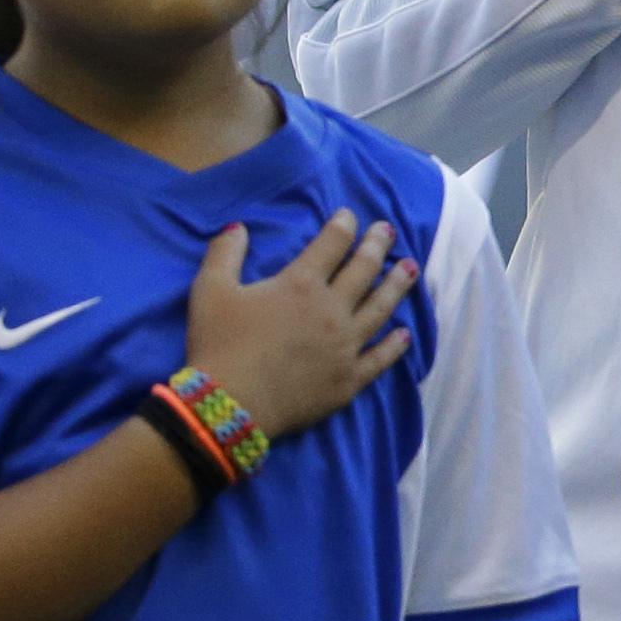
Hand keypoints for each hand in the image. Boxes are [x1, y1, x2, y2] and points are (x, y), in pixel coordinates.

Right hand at [185, 211, 413, 437]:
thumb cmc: (219, 344)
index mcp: (301, 284)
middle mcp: (332, 310)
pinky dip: (395, 345)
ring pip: (380, 309)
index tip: (350, 215)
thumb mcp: (210, 290)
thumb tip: (237, 226)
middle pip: (363, 271)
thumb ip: (224, 253)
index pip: (331, 245)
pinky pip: (380, 359)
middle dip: (377, 246)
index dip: (343, 226)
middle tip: (388, 230)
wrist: (230, 404)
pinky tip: (405, 334)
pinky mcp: (349, 379)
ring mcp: (346, 346)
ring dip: (397, 286)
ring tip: (410, 269)